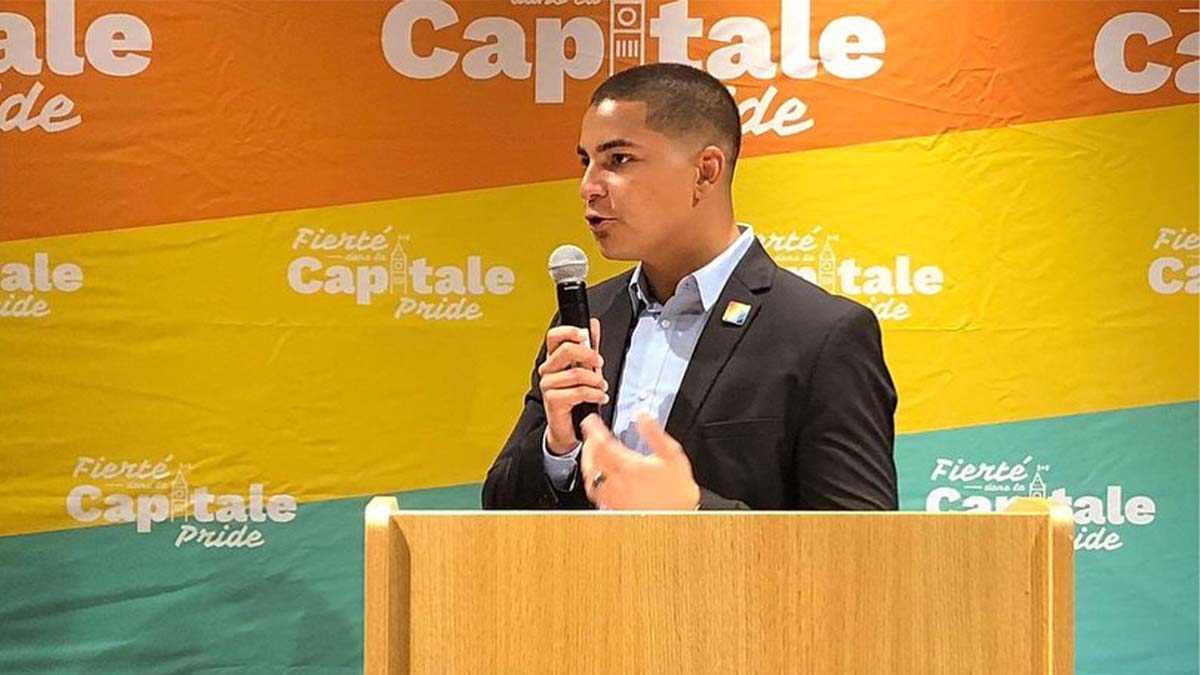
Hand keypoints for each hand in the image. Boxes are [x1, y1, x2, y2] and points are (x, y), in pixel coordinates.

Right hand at [539, 318, 607, 454]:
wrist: (570, 427)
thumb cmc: (576, 398)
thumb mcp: (587, 368)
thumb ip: (590, 346)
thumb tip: (593, 325)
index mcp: (554, 359)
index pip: (554, 336)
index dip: (569, 331)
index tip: (585, 335)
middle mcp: (548, 370)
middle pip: (567, 350)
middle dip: (589, 355)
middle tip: (599, 363)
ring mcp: (549, 385)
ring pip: (577, 374)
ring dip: (596, 380)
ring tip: (601, 387)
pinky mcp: (553, 400)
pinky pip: (579, 392)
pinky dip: (595, 394)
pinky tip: (599, 397)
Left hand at [580, 413, 700, 509]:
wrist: (678, 517)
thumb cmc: (677, 489)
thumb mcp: (672, 455)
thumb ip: (655, 434)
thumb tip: (643, 417)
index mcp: (630, 467)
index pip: (603, 443)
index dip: (594, 429)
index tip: (591, 421)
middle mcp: (618, 482)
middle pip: (592, 460)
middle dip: (588, 444)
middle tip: (590, 434)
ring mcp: (614, 496)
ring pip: (590, 477)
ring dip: (587, 461)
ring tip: (591, 452)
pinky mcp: (614, 507)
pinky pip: (594, 492)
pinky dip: (591, 479)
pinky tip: (596, 474)